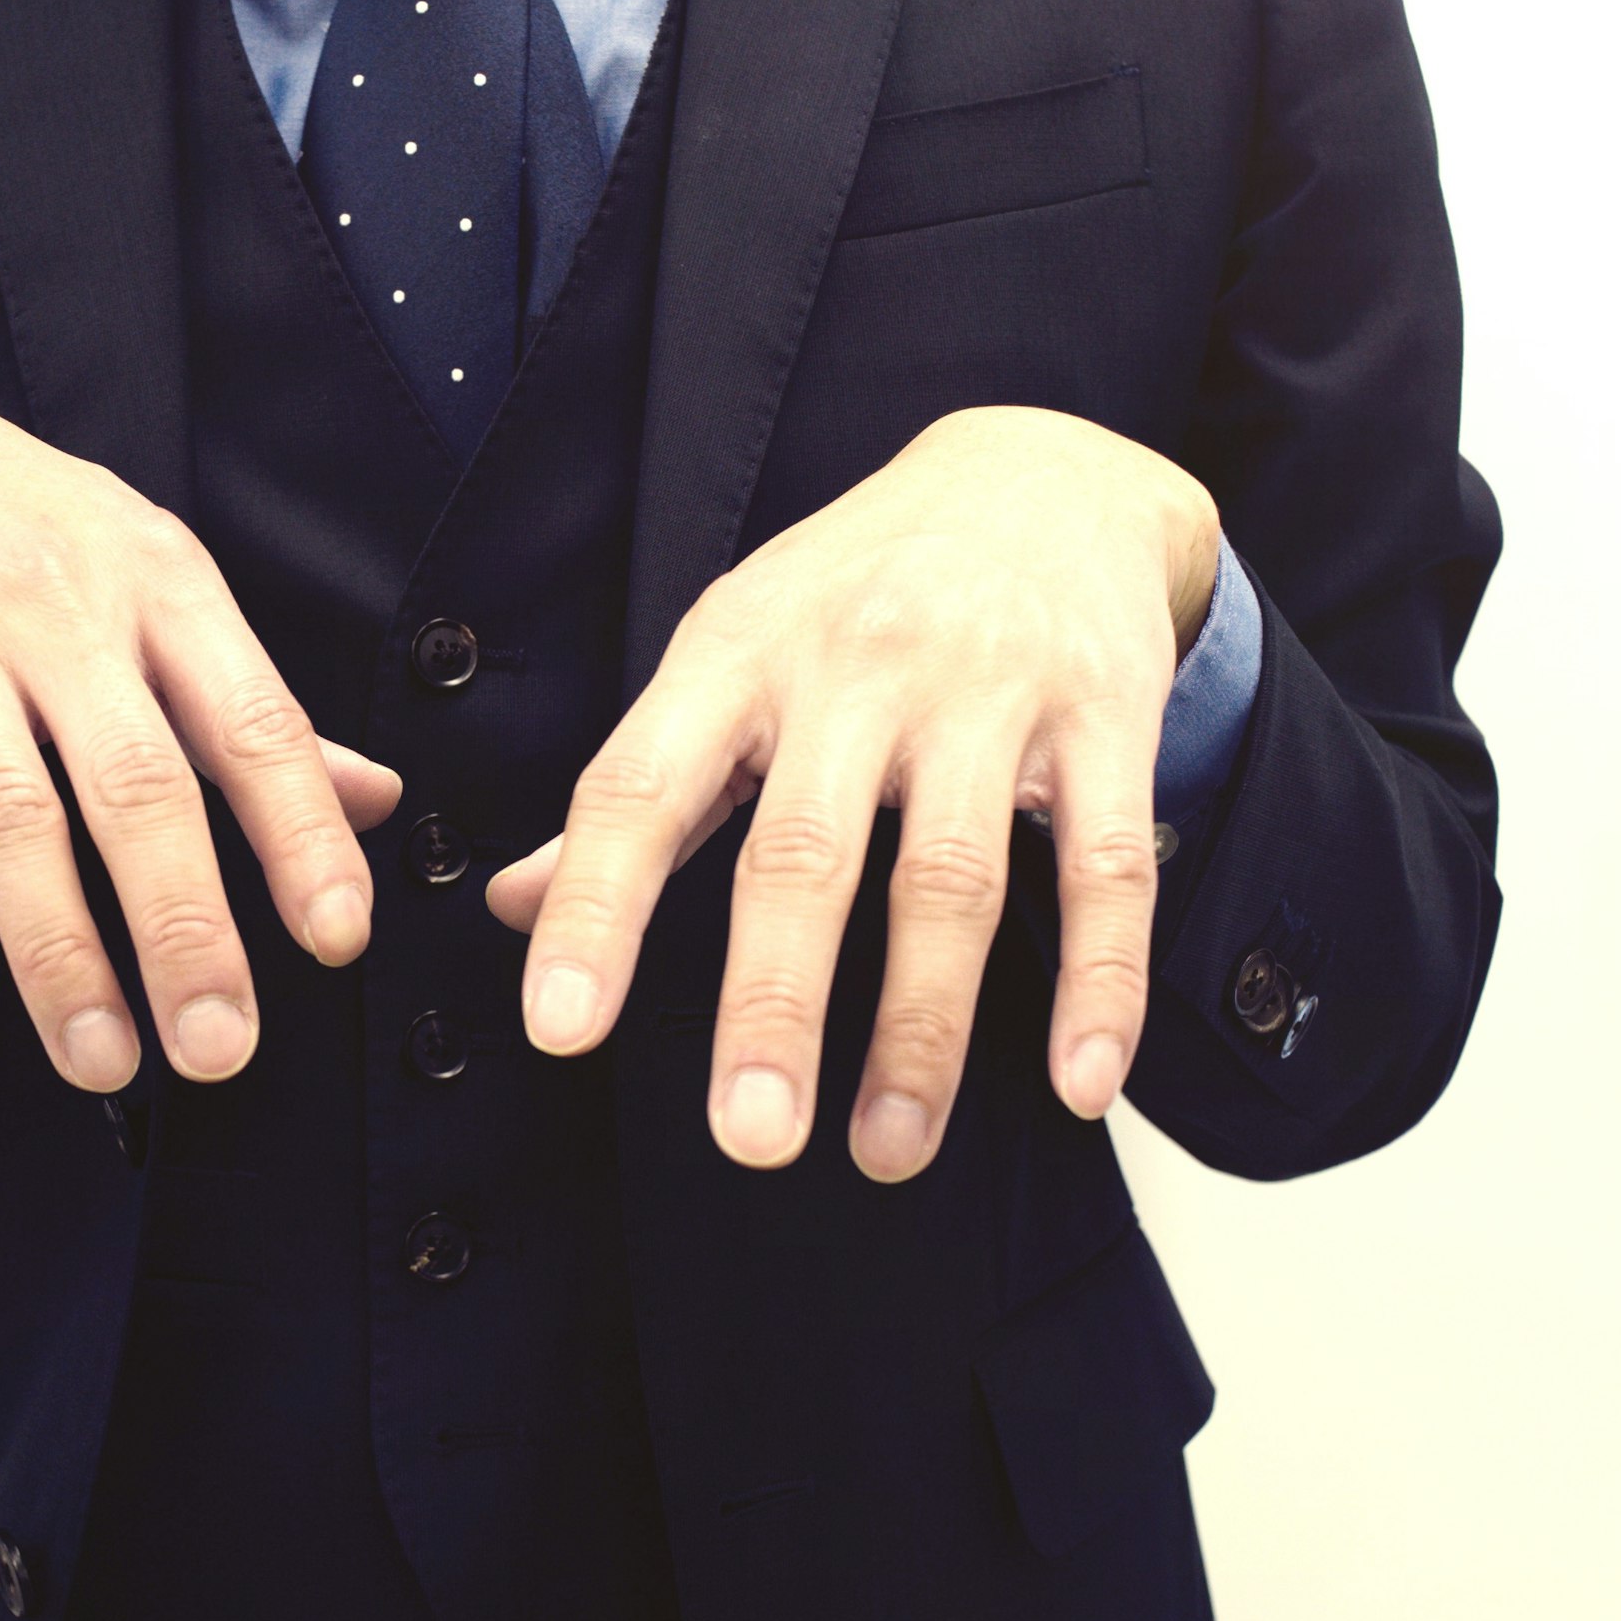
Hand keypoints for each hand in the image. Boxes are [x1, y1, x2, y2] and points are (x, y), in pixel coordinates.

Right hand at [0, 370, 401, 1090]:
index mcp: (158, 586)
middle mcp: (57, 611)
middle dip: (183, 926)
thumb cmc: (26, 529)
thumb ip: (251, 702)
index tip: (337, 939)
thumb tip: (376, 802)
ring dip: (55, 953)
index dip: (299, 833)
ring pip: (5, 815)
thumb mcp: (153, 578)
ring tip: (102, 1062)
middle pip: (133, 784)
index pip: (251, 720)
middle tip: (220, 1047)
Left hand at [486, 407, 1218, 1178]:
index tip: (560, 1027)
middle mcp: (856, 666)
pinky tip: (1079, 1081)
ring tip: (889, 1150)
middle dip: (774, 1004)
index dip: (595, 908)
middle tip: (751, 1138)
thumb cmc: (853, 590)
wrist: (1042, 470)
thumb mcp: (727, 656)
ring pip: (952, 877)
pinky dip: (1100, 983)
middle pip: (804, 852)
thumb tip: (514, 907)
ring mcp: (988, 688)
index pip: (642, 787)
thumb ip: (638, 790)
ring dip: (922, 1030)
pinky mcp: (1106, 715)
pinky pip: (1106, 867)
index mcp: (737, 656)